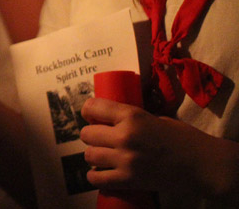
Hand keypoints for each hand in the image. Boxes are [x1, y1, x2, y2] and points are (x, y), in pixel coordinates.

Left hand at [81, 97, 237, 198]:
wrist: (202, 165)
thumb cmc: (182, 138)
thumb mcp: (154, 118)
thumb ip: (131, 118)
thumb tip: (109, 119)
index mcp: (132, 116)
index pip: (93, 107)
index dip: (89, 111)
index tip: (93, 116)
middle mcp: (125, 136)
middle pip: (86, 134)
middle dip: (92, 135)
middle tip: (101, 138)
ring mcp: (125, 160)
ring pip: (89, 155)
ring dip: (94, 155)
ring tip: (103, 156)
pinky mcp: (129, 180)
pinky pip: (96, 179)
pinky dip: (95, 176)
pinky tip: (101, 173)